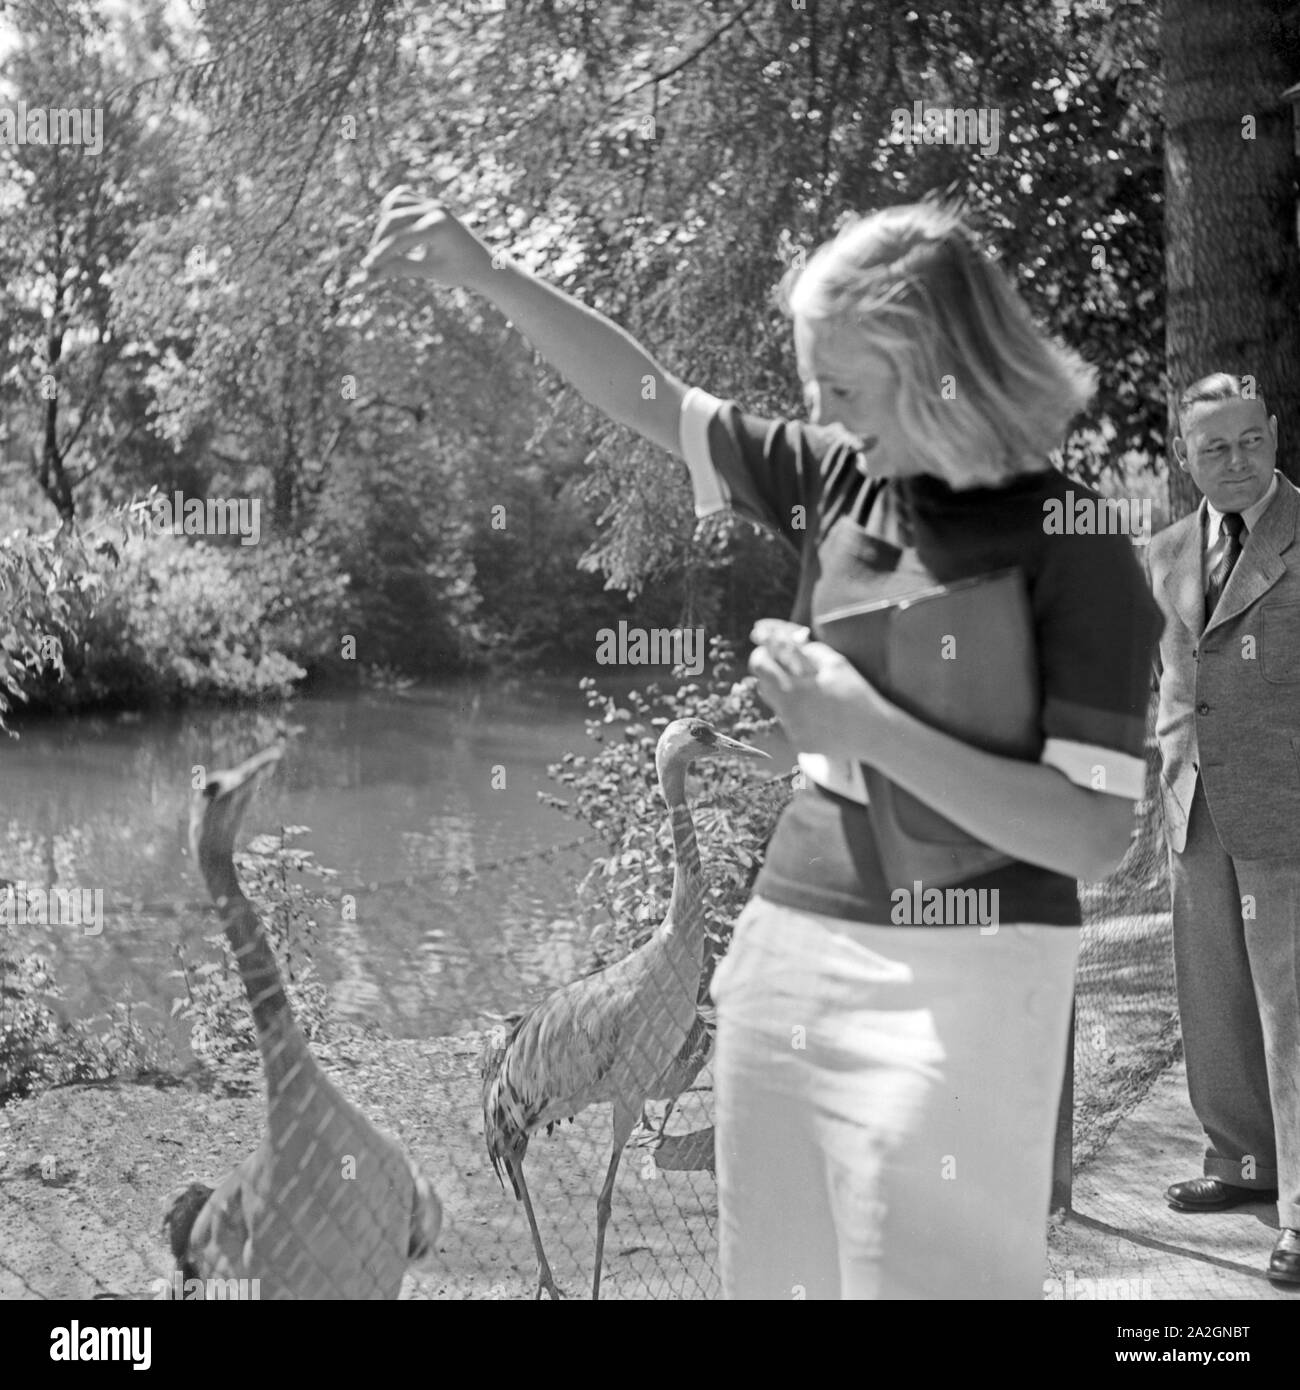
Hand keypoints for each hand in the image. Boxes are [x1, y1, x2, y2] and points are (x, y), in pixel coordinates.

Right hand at [360, 186, 488, 287]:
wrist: (482, 261)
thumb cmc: (459, 271)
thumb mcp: (430, 272)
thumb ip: (401, 268)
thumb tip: (370, 274)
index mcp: (437, 227)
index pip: (400, 239)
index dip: (380, 253)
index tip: (366, 267)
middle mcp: (434, 209)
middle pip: (393, 219)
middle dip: (380, 240)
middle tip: (373, 261)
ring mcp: (432, 202)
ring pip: (394, 203)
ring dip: (384, 223)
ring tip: (383, 246)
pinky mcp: (430, 201)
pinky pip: (402, 196)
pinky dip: (392, 208)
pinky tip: (390, 225)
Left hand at [749, 619, 883, 756]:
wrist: (875, 734)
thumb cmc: (857, 694)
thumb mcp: (834, 663)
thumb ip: (804, 650)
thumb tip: (781, 640)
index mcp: (793, 688)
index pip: (759, 664)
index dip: (763, 653)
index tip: (773, 651)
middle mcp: (787, 712)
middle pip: (762, 685)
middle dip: (773, 673)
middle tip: (792, 668)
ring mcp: (792, 730)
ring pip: (776, 705)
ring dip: (786, 695)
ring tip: (813, 693)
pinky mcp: (799, 743)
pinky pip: (790, 723)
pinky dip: (799, 714)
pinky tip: (821, 714)